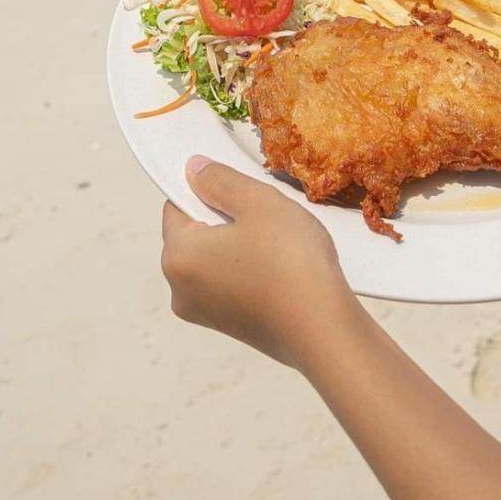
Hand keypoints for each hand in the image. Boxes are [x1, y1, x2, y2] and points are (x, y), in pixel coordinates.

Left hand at [161, 157, 355, 368]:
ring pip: (216, 258)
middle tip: (266, 213)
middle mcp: (180, 290)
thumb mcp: (257, 203)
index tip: (242, 187)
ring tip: (279, 240)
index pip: (177, 205)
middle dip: (226, 217)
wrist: (323, 330)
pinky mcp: (231, 327)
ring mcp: (205, 313)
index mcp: (177, 257)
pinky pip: (232, 282)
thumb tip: (192, 169)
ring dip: (241, 242)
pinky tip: (283, 266)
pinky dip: (250, 268)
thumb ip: (219, 180)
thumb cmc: (289, 261)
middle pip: (196, 233)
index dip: (207, 188)